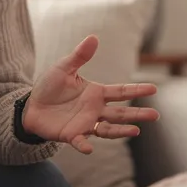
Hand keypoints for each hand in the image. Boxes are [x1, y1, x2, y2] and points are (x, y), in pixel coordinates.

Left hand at [21, 35, 160, 153]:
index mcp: (96, 93)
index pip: (121, 91)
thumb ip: (80, 56)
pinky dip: (84, 145)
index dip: (137, 90)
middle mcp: (95, 110)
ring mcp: (85, 124)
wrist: (31, 106)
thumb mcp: (64, 68)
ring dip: (121, 131)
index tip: (154, 88)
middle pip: (121, 113)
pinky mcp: (71, 135)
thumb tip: (94, 37)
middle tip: (155, 116)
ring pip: (108, 129)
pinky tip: (89, 149)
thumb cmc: (49, 86)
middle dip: (137, 114)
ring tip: (136, 130)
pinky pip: (80, 141)